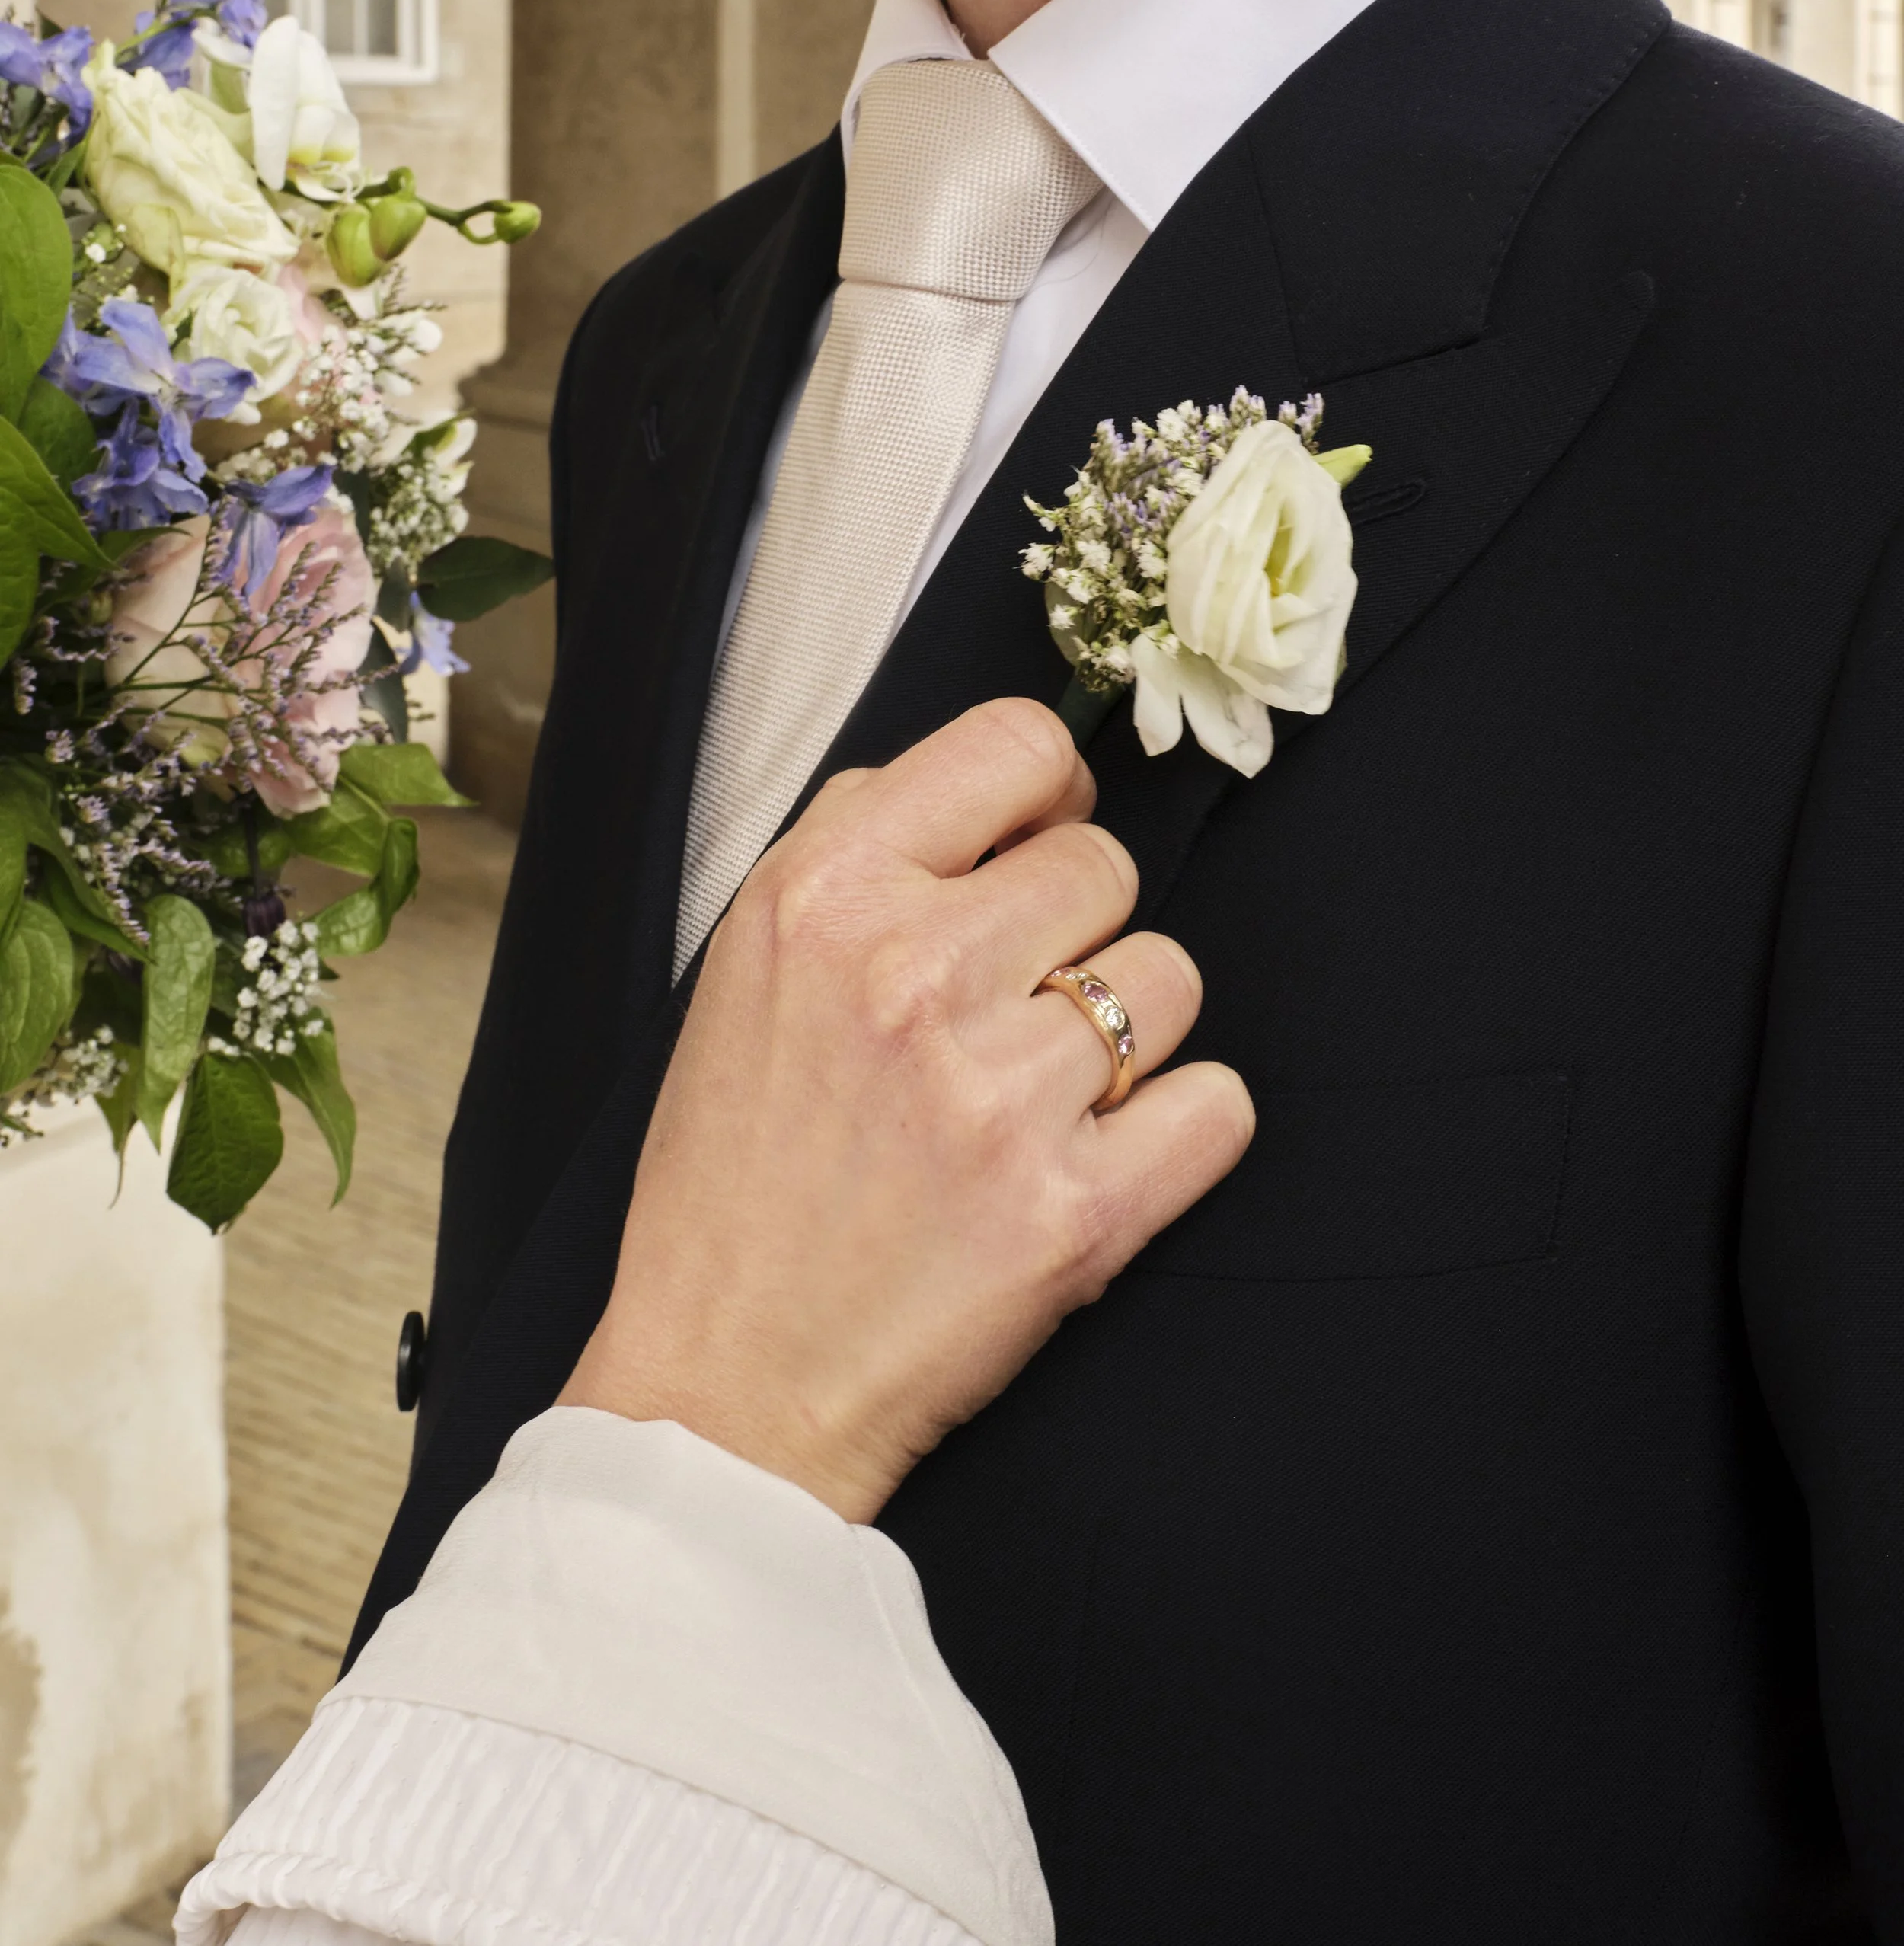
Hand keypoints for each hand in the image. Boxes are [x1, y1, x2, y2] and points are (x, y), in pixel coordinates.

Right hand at [561, 699, 1253, 1520]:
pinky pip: (1219, 1105)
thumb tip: (1009, 791)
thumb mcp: (744, 967)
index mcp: (821, 896)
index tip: (1032, 848)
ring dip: (1124, 1036)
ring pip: (1170, 982)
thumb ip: (863, 849)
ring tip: (1035, 1099)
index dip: (1045, 795)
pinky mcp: (1075, 1215)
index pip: (1016, 745)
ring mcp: (998, 1096)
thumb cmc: (739, 1173)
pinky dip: (1180, 1134)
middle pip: (1104, 867)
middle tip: (1003, 1014)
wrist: (729, 1385)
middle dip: (1071, 933)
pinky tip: (1102, 1160)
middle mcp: (911, 975)